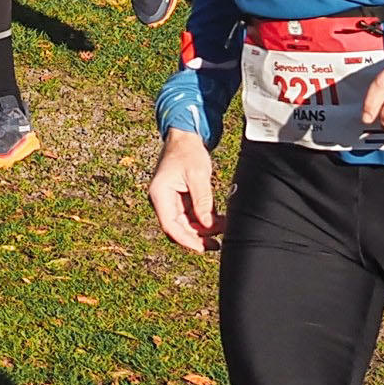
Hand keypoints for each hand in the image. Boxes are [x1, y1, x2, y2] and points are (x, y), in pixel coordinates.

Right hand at [148, 128, 223, 253]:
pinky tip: (219, 221)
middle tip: (217, 243)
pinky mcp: (180, 199)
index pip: (170, 226)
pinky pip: (192, 216)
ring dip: (204, 229)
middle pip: (178, 228)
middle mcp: (162, 200)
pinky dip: (205, 220)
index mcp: (160, 194)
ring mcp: (171, 201)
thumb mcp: (197, 175)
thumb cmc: (187, 151)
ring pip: (186, 225)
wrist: (185, 136)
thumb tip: (208, 225)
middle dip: (198, 237)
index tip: (202, 248)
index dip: (186, 240)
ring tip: (223, 227)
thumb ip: (202, 201)